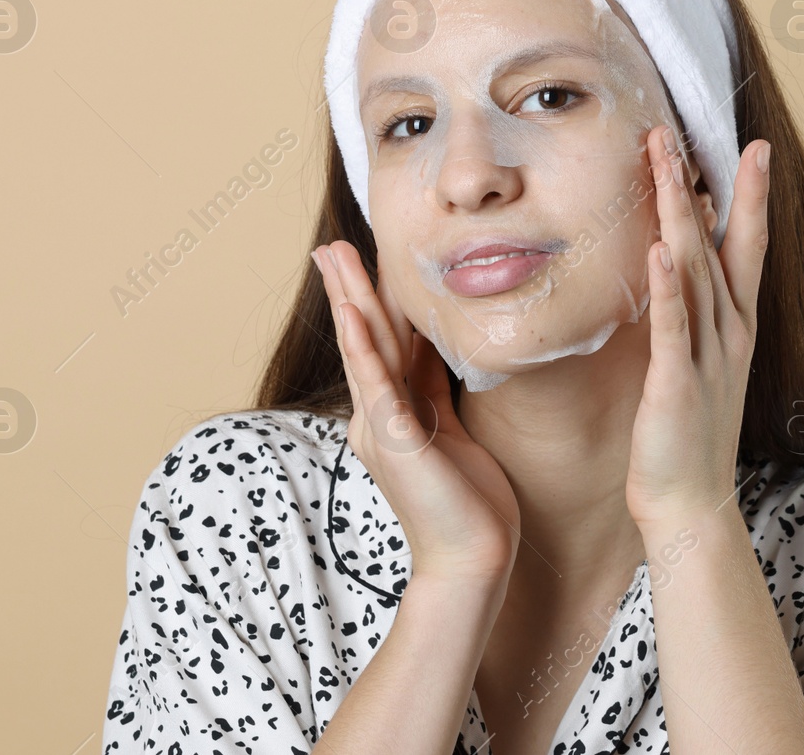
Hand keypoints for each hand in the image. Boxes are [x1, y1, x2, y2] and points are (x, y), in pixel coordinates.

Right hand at [311, 241, 520, 584]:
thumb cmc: (469, 504)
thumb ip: (434, 391)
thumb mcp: (451, 430)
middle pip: (365, 338)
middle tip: (330, 246)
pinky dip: (362, 347)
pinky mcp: (395, 439)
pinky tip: (351, 314)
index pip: (383, 344)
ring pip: (365, 349)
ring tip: (334, 258)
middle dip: (349, 288)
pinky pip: (376, 384)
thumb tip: (434, 350)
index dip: (374, 300)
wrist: (473, 558)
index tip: (363, 261)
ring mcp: (382, 427)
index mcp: (391, 415)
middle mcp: (377, 417)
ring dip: (349, 300)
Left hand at [625, 126, 770, 527]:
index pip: (746, 248)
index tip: (755, 148)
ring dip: (678, 215)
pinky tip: (660, 250)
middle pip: (716, 245)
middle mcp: (728, 334)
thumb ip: (692, 318)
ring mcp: (707, 357)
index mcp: (735, 327)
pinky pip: (673, 328)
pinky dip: (668, 288)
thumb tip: (676, 272)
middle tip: (678, 133)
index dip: (751, 197)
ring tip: (664, 165)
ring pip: (694, 272)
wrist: (690, 505)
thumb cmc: (687, 436)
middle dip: (697, 185)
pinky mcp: (676, 385)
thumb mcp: (697, 365)